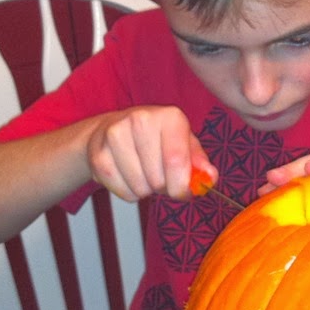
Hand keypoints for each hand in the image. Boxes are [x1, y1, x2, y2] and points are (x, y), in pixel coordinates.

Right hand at [85, 105, 214, 201]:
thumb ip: (200, 163)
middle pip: (158, 178)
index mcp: (170, 117)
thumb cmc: (158, 140)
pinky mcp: (98, 153)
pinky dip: (129, 193)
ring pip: (140, 188)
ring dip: (146, 191)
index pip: (176, 160)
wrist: (113, 130)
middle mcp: (141, 119)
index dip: (181, 186)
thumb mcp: (185, 145)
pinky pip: (122, 192)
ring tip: (144, 173)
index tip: (182, 192)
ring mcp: (116, 134)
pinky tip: (128, 176)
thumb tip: (210, 178)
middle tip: (160, 176)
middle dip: (163, 187)